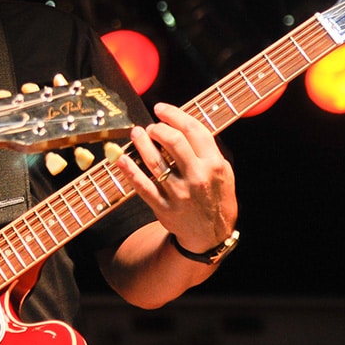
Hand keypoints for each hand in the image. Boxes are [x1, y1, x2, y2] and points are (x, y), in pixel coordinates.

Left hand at [118, 103, 237, 256]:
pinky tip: (121, 158)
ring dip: (141, 143)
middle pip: (173, 142)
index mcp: (214, 164)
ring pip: (155, 162)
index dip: (174, 114)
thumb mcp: (223, 172)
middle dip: (158, 128)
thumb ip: (207, 149)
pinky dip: (130, 171)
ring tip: (136, 133)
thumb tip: (181, 123)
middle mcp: (197, 177)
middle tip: (151, 127)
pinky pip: (143, 186)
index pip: (193, 130)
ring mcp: (179, 193)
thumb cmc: (216, 197)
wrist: (212, 235)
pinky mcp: (163, 207)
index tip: (161, 109)